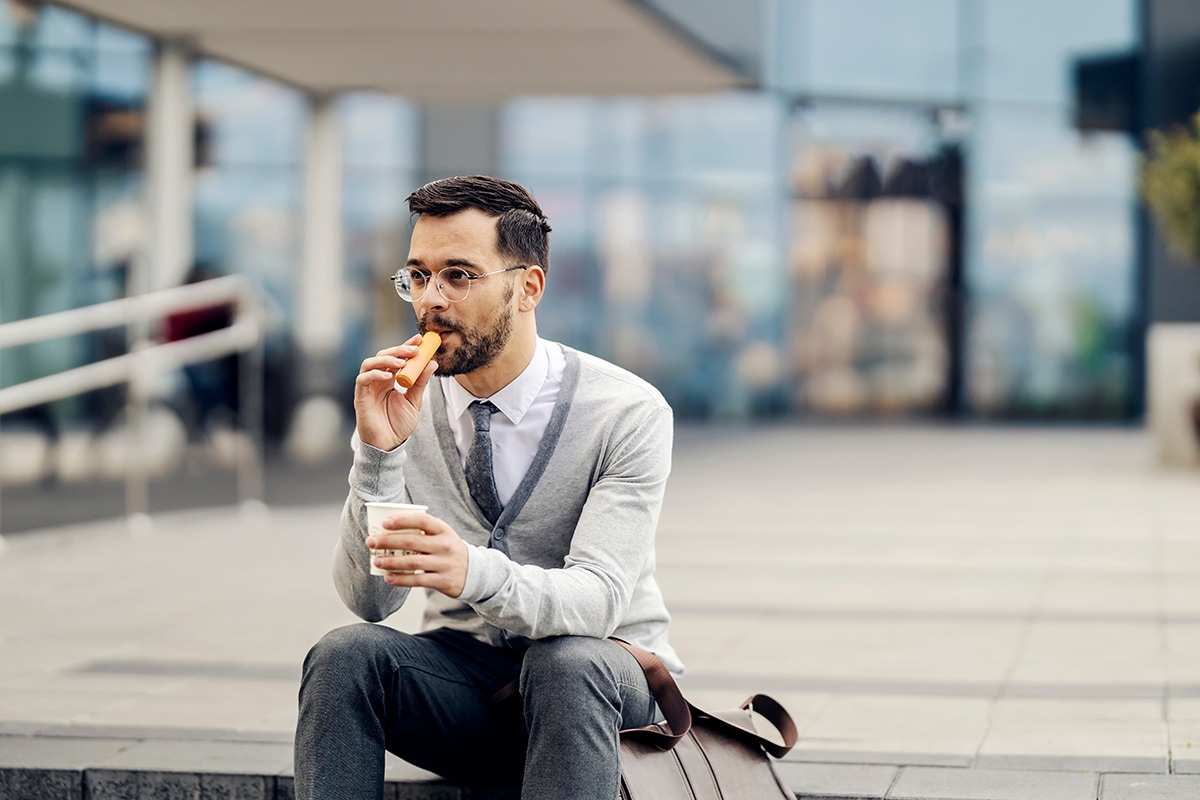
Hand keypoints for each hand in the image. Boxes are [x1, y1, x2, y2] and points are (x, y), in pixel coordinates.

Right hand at [354, 335, 437, 450]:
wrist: (388, 445)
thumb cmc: (399, 425)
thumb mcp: (414, 401)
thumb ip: (420, 383)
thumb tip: (433, 363)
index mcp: (391, 379)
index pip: (397, 357)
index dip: (406, 346)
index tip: (420, 339)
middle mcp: (378, 379)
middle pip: (384, 355)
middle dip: (399, 349)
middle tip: (414, 349)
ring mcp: (368, 387)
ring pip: (370, 363)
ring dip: (386, 359)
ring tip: (401, 361)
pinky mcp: (360, 396)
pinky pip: (363, 379)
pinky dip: (374, 374)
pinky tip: (388, 376)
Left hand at [366, 509, 467, 597]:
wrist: (474, 572)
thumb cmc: (449, 551)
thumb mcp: (443, 536)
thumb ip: (423, 532)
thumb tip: (388, 531)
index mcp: (444, 530)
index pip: (422, 521)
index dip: (402, 521)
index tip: (384, 523)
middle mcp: (444, 545)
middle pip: (412, 542)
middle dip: (388, 542)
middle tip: (371, 542)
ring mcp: (444, 564)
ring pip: (412, 562)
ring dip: (391, 562)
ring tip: (376, 561)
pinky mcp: (442, 581)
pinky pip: (417, 580)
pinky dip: (401, 579)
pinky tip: (388, 577)